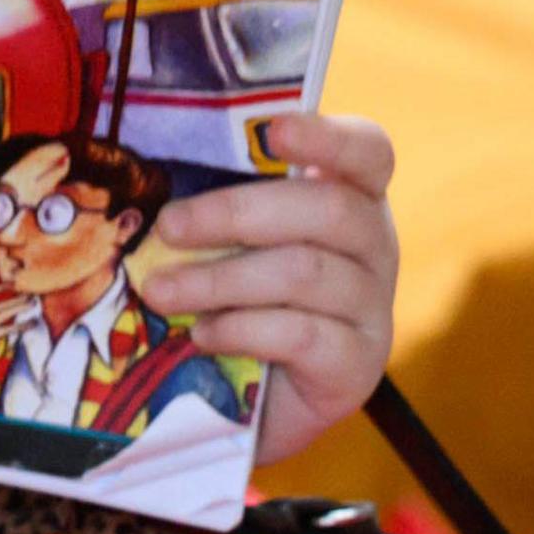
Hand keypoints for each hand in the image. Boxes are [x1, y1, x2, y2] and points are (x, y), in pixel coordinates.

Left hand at [131, 113, 397, 462]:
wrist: (256, 403)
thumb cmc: (241, 298)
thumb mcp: (237, 243)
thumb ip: (223, 204)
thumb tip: (155, 177)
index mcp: (353, 197)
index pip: (368, 151)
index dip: (328, 135)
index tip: (275, 130)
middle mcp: (377, 246)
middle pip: (327, 209)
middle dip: (236, 213)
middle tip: (167, 226)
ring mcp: (374, 308)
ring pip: (304, 274)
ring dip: (220, 279)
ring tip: (160, 290)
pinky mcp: (358, 366)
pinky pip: (301, 335)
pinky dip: (240, 329)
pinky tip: (201, 334)